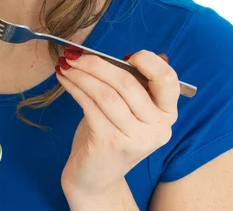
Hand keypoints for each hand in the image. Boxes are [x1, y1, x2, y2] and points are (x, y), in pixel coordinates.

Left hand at [56, 49, 179, 206]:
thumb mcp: (128, 110)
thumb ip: (134, 85)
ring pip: (106, 93)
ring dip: (81, 74)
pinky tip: (64, 79)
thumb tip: (128, 55)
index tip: (126, 54)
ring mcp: (135, 138)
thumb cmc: (110, 135)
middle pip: (128, 83)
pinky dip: (74, 87)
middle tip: (75, 54)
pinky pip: (90, 105)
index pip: (168, 79)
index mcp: (167, 114)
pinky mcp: (110, 143)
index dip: (149, 62)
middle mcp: (157, 128)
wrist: (95, 178)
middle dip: (97, 63)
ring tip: (66, 65)